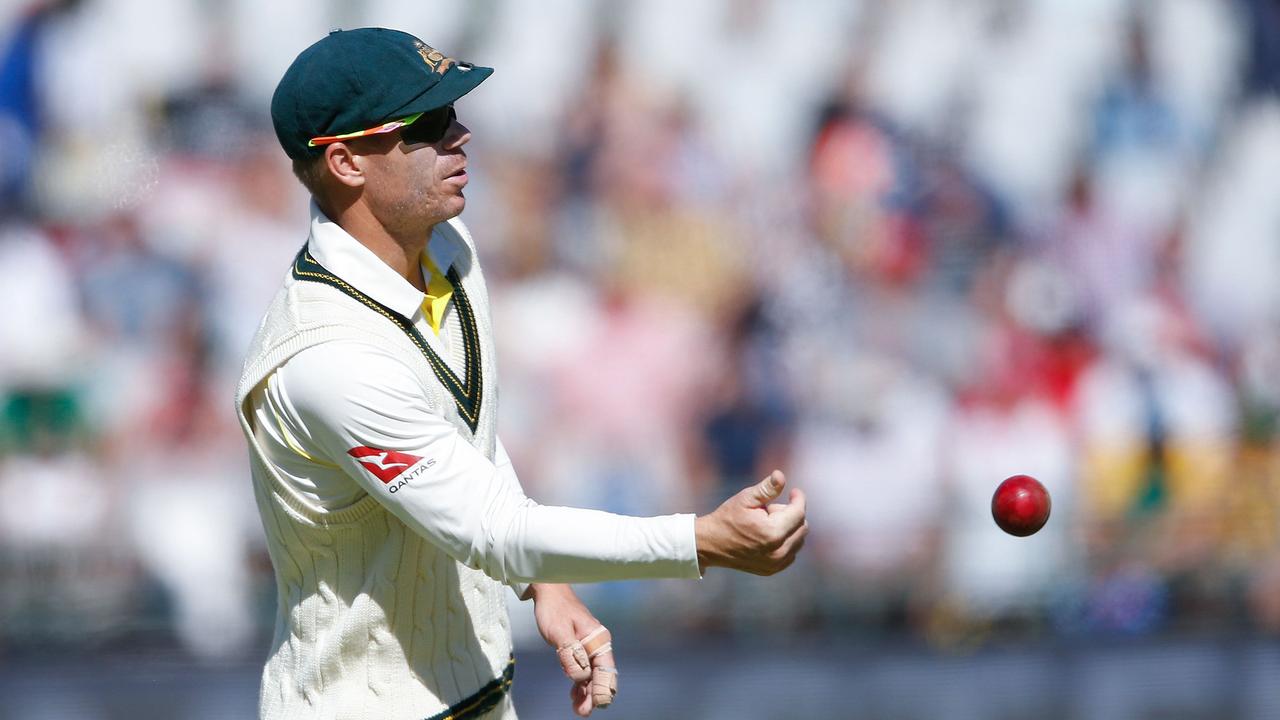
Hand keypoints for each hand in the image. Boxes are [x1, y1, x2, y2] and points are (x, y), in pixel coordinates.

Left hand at [529, 583, 617, 715]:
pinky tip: (574, 696)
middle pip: (601, 676)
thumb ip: (571, 654)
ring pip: (591, 676)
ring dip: (586, 693)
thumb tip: (579, 677)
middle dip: (594, 695)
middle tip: (582, 712)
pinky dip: (579, 684)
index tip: (597, 704)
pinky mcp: (579, 649)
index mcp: (598, 640)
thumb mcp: (560, 633)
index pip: (606, 669)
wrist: (548, 592)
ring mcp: (589, 648)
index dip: (603, 688)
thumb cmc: (555, 609)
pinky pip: (583, 671)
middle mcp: (597, 645)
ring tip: (578, 710)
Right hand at [694, 470, 807, 574]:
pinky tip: (768, 536)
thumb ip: (767, 488)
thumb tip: (781, 475)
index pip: (799, 513)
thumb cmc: (727, 518)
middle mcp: (778, 552)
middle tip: (768, 509)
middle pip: (802, 527)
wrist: (710, 545)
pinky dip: (786, 542)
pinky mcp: (772, 570)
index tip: (793, 491)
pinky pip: (791, 553)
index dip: (798, 499)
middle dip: (790, 514)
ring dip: (788, 528)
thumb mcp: (745, 499)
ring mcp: (775, 564)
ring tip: (765, 523)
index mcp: (772, 533)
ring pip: (798, 540)